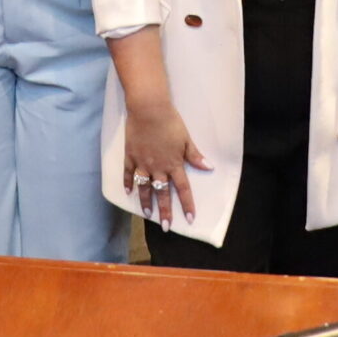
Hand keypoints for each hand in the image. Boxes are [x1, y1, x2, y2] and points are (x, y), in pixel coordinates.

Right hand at [124, 100, 209, 226]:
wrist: (149, 110)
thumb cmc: (170, 122)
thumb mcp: (186, 139)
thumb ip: (195, 156)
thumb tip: (209, 167)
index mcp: (174, 163)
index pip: (182, 188)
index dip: (187, 204)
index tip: (190, 218)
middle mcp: (158, 167)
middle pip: (162, 193)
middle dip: (164, 211)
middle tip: (165, 227)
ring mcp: (142, 163)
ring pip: (144, 187)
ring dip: (146, 202)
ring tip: (148, 215)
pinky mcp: (130, 156)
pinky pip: (129, 174)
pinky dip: (129, 183)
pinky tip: (128, 192)